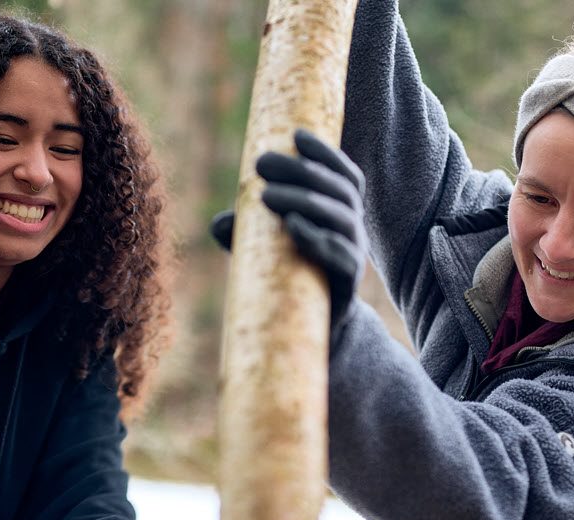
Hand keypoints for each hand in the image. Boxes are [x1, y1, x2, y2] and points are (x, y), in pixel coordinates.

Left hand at [210, 129, 367, 328]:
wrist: (307, 330)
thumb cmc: (286, 277)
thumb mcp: (262, 248)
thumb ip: (244, 231)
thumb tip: (219, 223)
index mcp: (341, 212)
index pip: (344, 174)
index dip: (325, 153)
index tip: (296, 135)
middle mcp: (353, 230)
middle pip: (339, 190)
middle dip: (301, 172)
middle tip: (262, 164)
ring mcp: (354, 256)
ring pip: (340, 218)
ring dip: (304, 200)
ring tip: (267, 195)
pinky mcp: (348, 284)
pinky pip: (341, 257)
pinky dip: (317, 238)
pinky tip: (293, 227)